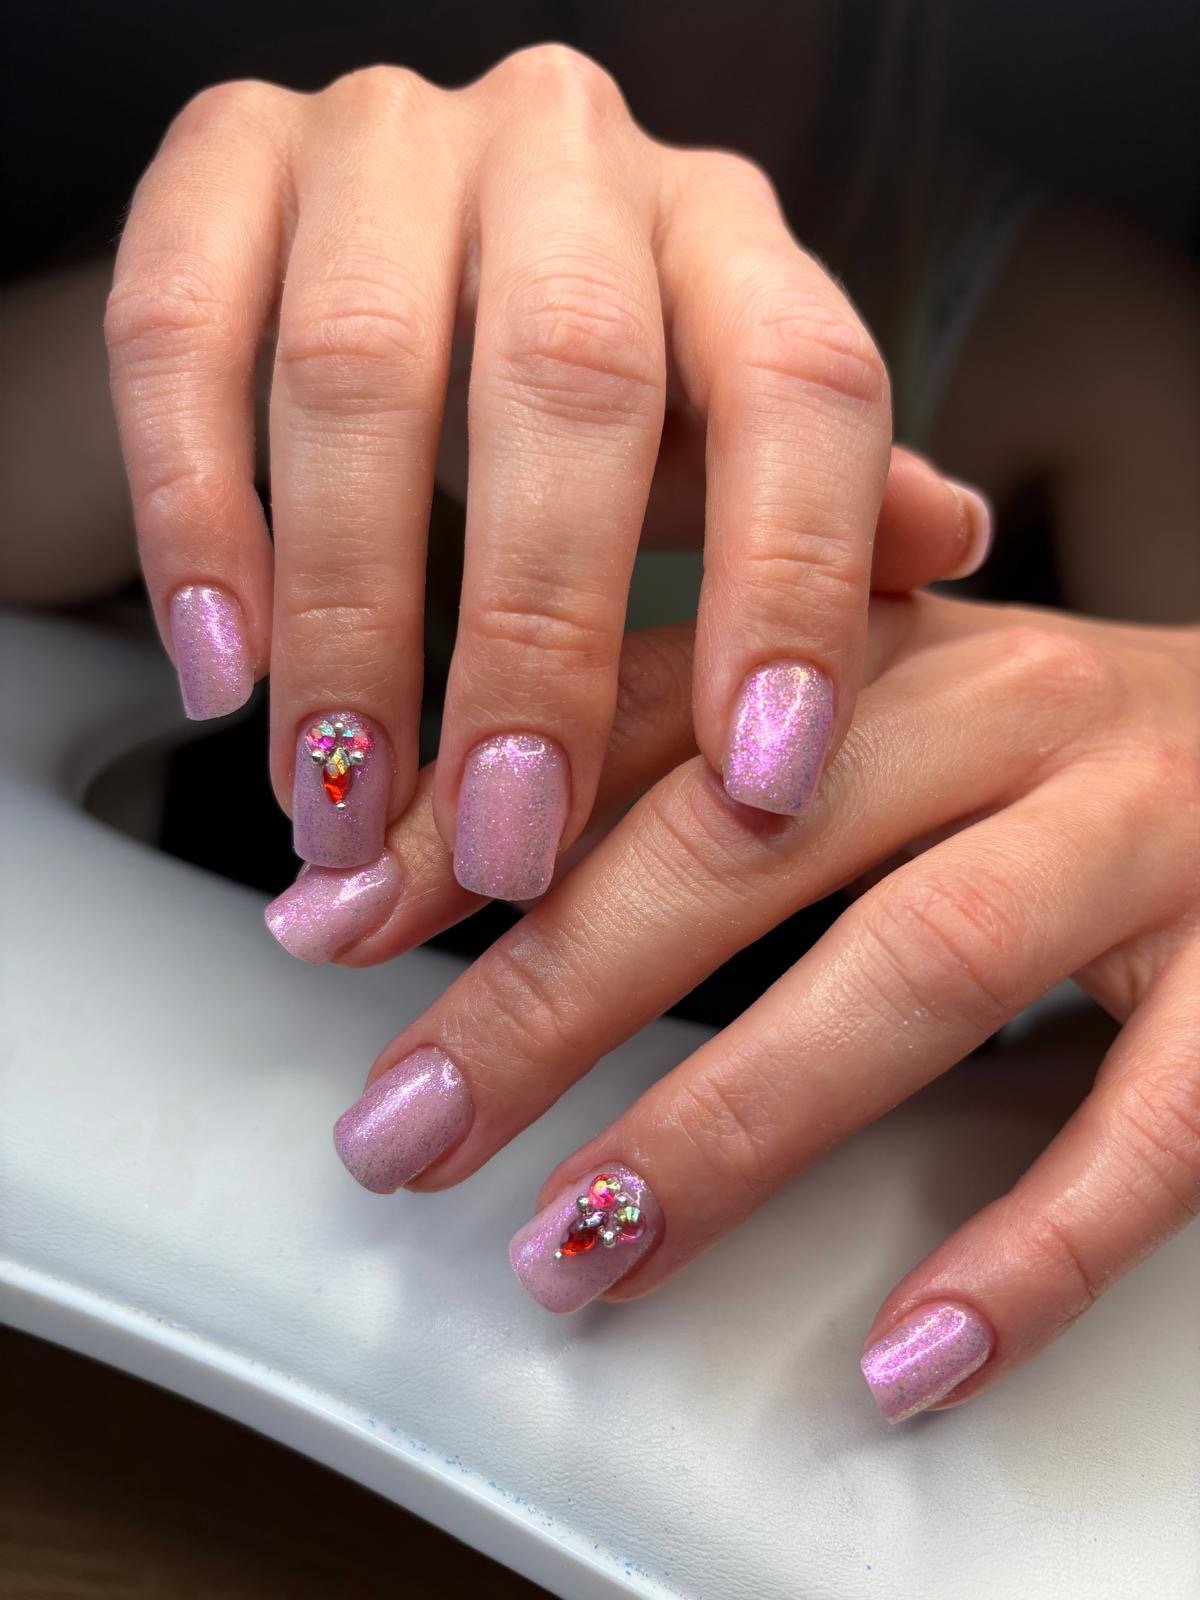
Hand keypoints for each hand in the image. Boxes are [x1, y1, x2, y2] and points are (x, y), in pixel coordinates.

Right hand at [106, 46, 987, 881]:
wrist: (401, 226)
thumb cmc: (593, 368)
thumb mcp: (727, 431)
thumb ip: (824, 493)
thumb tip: (944, 537)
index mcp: (724, 229)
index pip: (799, 384)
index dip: (790, 584)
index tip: (761, 783)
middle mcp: (571, 157)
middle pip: (570, 385)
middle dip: (536, 641)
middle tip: (507, 840)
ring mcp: (389, 141)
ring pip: (360, 369)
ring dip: (348, 618)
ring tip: (343, 802)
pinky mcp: (229, 156)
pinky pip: (179, 329)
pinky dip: (193, 514)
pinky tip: (225, 664)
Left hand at [319, 594, 1198, 1420]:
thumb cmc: (1054, 744)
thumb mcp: (874, 701)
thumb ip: (689, 745)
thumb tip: (458, 834)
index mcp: (895, 642)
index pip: (653, 711)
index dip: (483, 818)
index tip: (331, 928)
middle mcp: (1016, 716)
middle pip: (749, 841)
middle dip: (554, 992)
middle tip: (412, 1121)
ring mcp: (1147, 841)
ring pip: (915, 971)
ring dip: (730, 1123)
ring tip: (586, 1245)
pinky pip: (1149, 1129)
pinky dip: (1024, 1253)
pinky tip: (905, 1352)